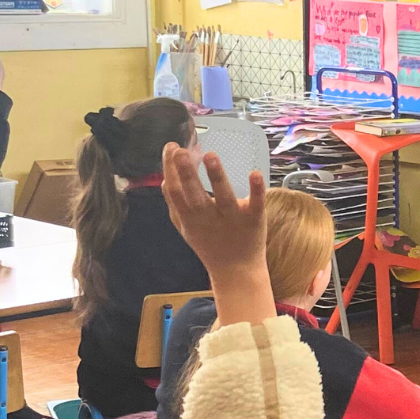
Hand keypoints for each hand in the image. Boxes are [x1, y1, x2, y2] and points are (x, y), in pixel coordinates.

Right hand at [160, 143, 273, 325]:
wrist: (236, 271)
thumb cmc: (209, 244)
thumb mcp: (186, 227)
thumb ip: (175, 205)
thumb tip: (164, 179)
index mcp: (189, 218)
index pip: (175, 192)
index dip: (170, 170)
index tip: (171, 147)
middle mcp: (208, 218)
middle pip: (194, 194)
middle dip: (186, 172)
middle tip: (180, 150)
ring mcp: (232, 219)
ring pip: (223, 197)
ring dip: (216, 176)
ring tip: (210, 155)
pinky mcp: (253, 220)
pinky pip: (254, 204)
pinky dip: (255, 190)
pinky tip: (255, 173)